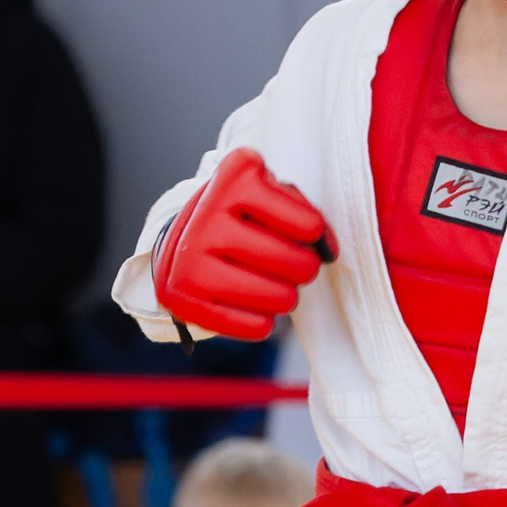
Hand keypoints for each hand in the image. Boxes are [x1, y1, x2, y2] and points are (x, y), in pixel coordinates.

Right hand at [153, 148, 330, 340]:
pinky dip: (263, 322)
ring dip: (286, 297)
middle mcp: (206, 213)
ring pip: (280, 298)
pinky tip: (253, 307)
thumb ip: (308, 214)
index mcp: (235, 178)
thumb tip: (326, 251)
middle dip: (304, 268)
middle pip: (295, 264)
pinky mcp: (180, 297)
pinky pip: (254, 327)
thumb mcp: (274, 195)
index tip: (305, 231)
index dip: (314, 232)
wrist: (182, 241)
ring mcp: (189, 257)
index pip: (307, 224)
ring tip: (273, 285)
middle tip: (291, 265)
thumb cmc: (243, 218)